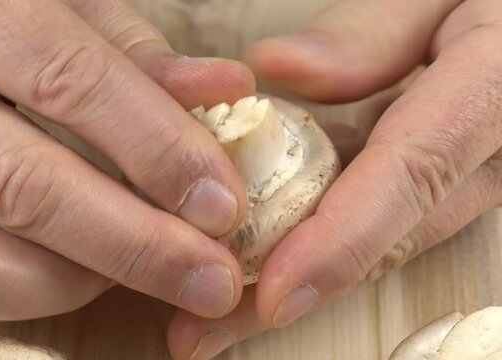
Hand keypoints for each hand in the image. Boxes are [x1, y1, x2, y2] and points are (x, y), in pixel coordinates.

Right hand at [0, 0, 255, 324]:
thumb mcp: (61, 10)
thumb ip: (137, 54)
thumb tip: (225, 91)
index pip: (70, 82)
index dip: (157, 149)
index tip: (224, 204)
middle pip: (24, 185)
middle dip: (136, 244)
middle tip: (212, 278)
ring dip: (82, 279)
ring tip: (144, 266)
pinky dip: (28, 292)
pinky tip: (81, 272)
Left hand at [167, 0, 501, 357]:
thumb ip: (369, 32)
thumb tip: (277, 71)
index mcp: (492, 94)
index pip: (411, 176)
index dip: (341, 242)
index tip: (274, 295)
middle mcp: (489, 157)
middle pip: (383, 237)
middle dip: (294, 289)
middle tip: (205, 332)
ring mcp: (467, 176)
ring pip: (376, 240)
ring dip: (296, 277)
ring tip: (216, 313)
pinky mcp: (439, 178)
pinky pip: (376, 214)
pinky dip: (315, 236)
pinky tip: (254, 255)